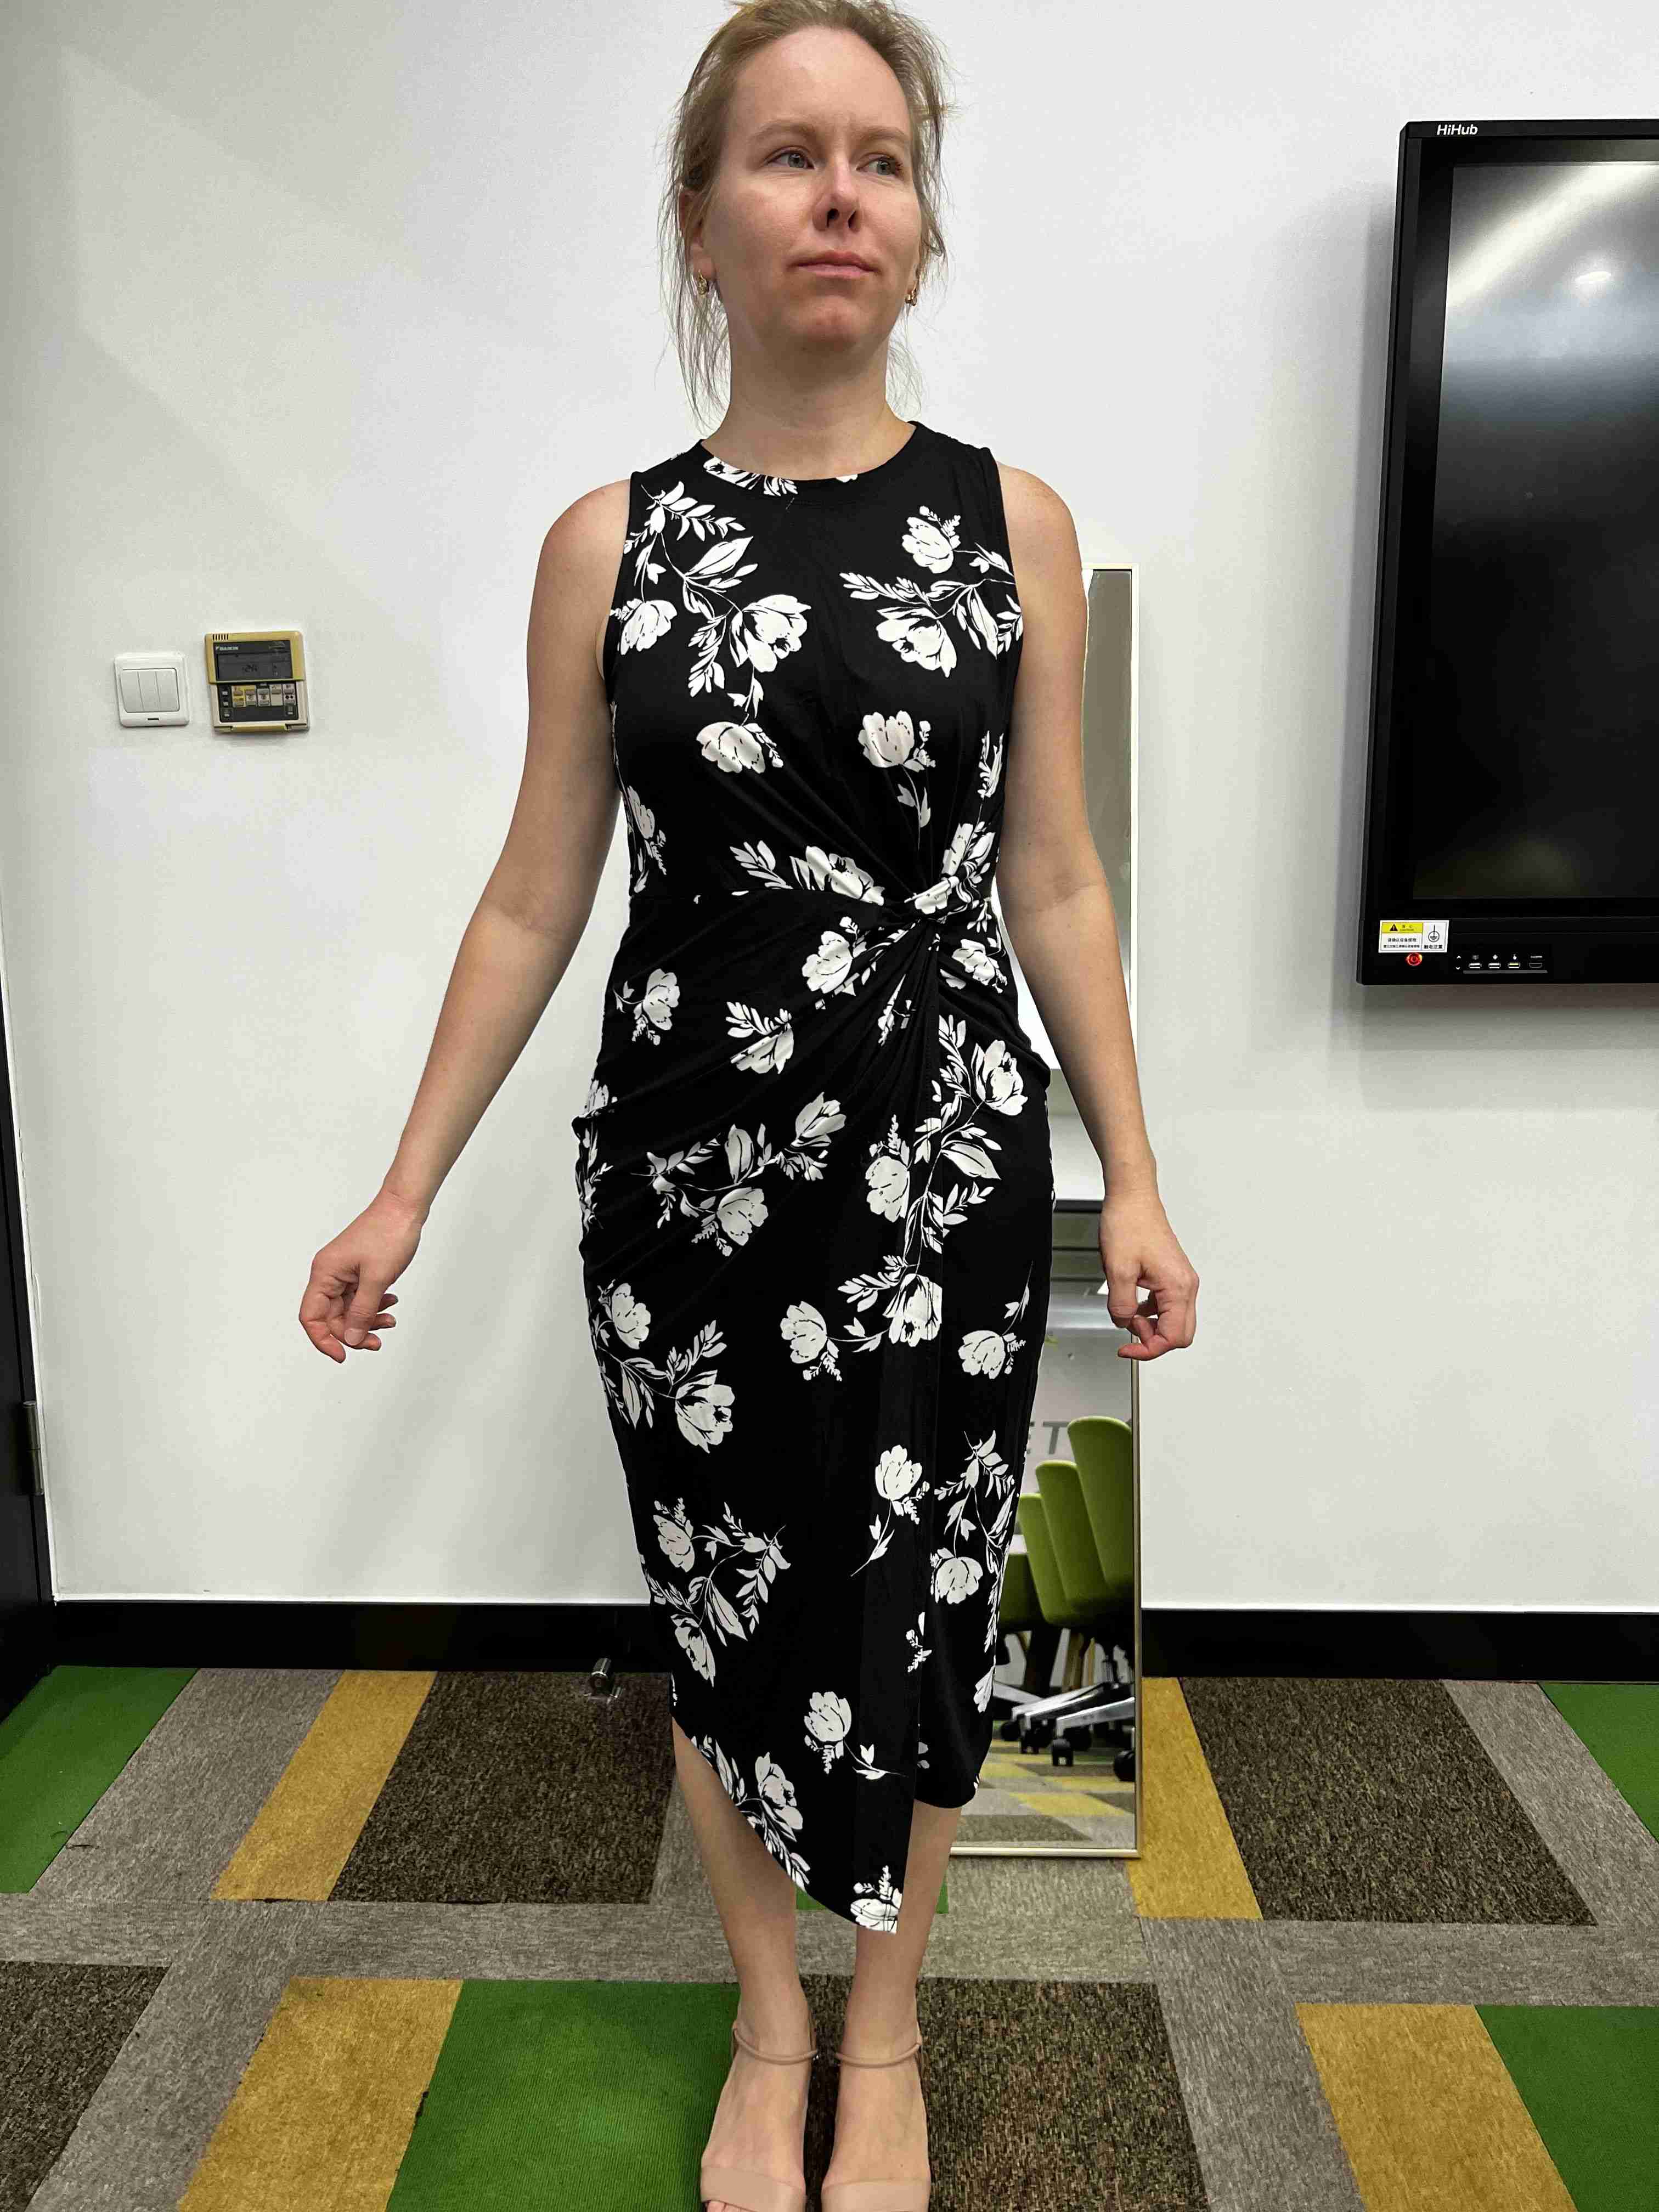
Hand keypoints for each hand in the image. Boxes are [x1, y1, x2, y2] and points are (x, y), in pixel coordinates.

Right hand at [299, 1191, 424, 1363]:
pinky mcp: (359, 1270)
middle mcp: (330, 1273)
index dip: (324, 1340)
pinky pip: (360, 1297)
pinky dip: (374, 1305)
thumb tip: (351, 1338)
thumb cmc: (389, 1233)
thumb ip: (362, 1311)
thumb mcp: (377, 1279)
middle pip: (331, 1317)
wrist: (404, 1207)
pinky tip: (391, 1304)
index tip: (343, 1356)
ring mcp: (344, 1272)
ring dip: (368, 1320)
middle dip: (353, 1332)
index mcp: (324, 1273)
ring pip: (349, 1309)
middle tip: (377, 1342)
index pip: (311, 1316)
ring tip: (390, 1321)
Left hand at [1099, 1188, 1197, 1357]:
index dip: (1148, 1350)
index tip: (1127, 1349)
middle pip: (1181, 1334)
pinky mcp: (1172, 1275)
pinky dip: (1150, 1312)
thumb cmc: (1129, 1223)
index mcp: (1178, 1286)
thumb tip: (1124, 1323)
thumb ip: (1121, 1306)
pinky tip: (1133, 1304)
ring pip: (1174, 1320)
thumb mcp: (1117, 1271)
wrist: (1132, 1197)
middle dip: (1153, 1340)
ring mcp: (1181, 1279)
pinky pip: (1167, 1305)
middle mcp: (1186, 1284)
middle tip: (1128, 1336)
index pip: (1173, 1337)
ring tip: (1127, 1314)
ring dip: (1150, 1325)